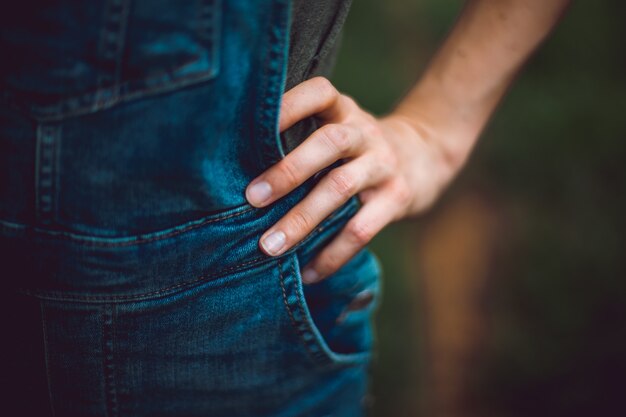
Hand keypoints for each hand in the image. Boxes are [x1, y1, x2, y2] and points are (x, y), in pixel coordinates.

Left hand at [245, 77, 456, 282]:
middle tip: (252, 198)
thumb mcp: (340, 128)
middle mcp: (365, 133)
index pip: (320, 94)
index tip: (252, 127)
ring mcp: (383, 165)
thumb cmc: (358, 149)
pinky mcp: (397, 198)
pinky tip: (306, 273)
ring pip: (341, 188)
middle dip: (288, 171)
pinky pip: (362, 229)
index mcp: (344, 112)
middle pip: (329, 143)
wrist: (424, 158)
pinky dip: (332, 254)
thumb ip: (305, 139)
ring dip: (302, 220)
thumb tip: (236, 169)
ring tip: (270, 246)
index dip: (289, 105)